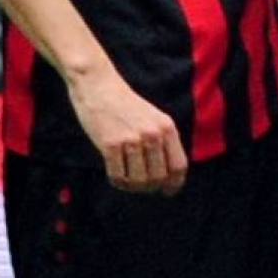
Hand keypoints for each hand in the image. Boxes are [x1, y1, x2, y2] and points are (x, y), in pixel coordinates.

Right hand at [68, 63, 188, 194]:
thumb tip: (169, 175)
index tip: (167, 191)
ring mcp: (131, 139)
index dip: (174, 184)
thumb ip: (163, 141)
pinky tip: (115, 176)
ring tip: (127, 181)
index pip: (179, 166)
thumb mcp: (153, 117)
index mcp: (166, 127)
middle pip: (159, 177)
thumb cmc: (125, 104)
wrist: (98, 85)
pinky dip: (117, 182)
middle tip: (140, 185)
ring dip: (132, 187)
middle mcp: (152, 134)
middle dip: (150, 187)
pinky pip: (118, 176)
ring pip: (139, 180)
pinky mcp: (110, 144)